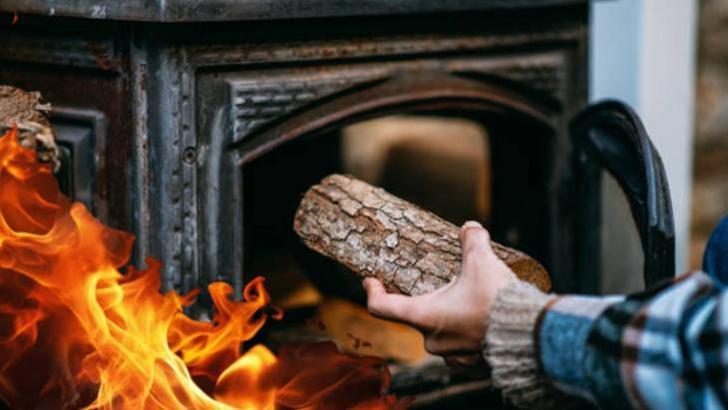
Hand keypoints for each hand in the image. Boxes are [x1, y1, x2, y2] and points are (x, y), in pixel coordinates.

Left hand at [363, 221, 515, 367]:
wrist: (532, 334)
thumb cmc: (499, 299)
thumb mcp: (482, 261)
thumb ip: (472, 240)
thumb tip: (470, 227)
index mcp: (425, 315)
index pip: (382, 307)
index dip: (373, 291)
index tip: (371, 280)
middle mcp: (433, 340)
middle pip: (416, 316)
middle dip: (426, 298)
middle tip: (442, 283)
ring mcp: (453, 356)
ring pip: (440, 332)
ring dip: (448, 317)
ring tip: (467, 301)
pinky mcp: (473, 364)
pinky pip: (460, 346)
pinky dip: (465, 332)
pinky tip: (480, 320)